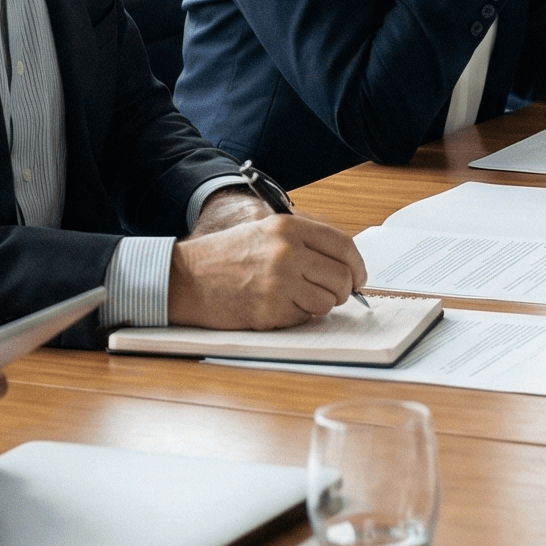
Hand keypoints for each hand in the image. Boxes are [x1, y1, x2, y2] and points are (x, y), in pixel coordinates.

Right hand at [168, 213, 367, 328]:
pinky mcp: (271, 310)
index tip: (358, 277)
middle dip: (342, 290)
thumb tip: (346, 263)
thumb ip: (304, 242)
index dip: (357, 266)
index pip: (344, 246)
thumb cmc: (225, 257)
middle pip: (342, 277)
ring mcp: (280, 282)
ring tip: (294, 298)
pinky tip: (276, 306)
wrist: (187, 279)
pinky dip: (297, 316)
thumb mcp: (265, 232)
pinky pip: (305, 318)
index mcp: (289, 228)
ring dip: (318, 305)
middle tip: (330, 293)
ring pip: (328, 302)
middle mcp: (287, 252)